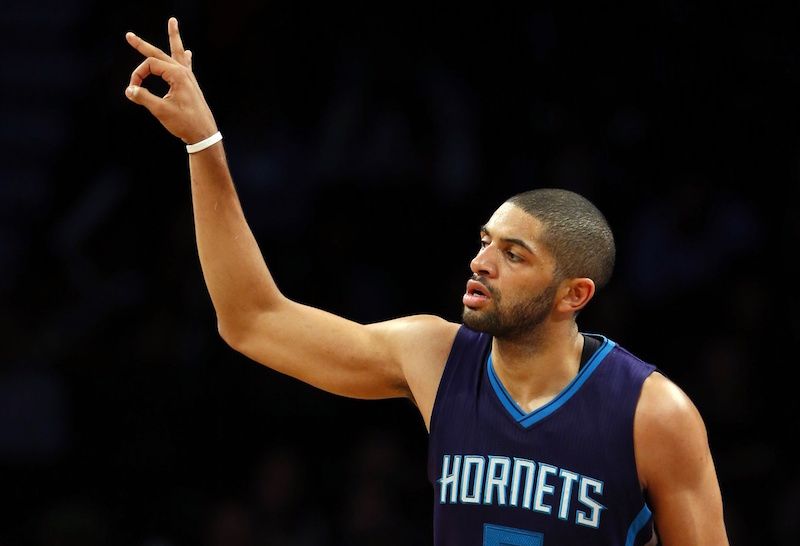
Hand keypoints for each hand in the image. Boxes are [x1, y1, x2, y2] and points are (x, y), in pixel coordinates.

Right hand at [125, 17, 217, 143]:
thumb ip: (144, 98)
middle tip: (128, 36)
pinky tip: (188, 52)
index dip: (137, 75)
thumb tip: (129, 90)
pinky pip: (186, 65)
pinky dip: (184, 57)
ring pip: (176, 53)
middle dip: (143, 45)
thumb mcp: (161, 110)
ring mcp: (189, 77)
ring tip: (173, 22)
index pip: (150, 65)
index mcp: (177, 75)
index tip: (133, 90)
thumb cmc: (185, 122)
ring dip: (173, 38)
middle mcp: (183, 72)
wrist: (204, 134)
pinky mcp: (190, 85)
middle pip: (160, 53)